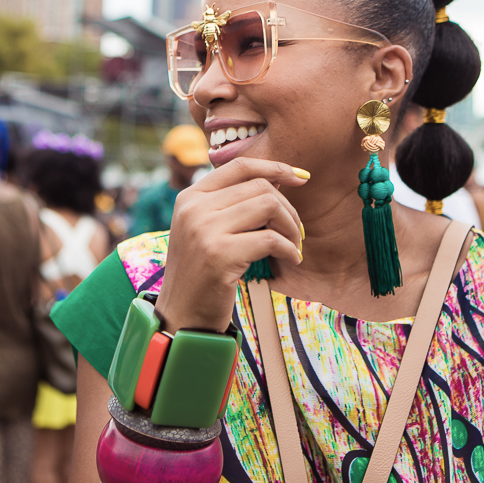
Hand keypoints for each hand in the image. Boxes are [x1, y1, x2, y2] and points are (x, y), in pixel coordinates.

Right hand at [155, 158, 308, 333]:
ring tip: (294, 246)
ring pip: (269, 206)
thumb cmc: (202, 273)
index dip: (275, 167)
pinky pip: (271, 238)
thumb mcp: (205, 230)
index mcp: (189, 197)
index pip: (240, 166)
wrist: (182, 316)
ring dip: (291, 227)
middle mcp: (194, 207)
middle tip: (296, 232)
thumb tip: (276, 178)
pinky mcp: (219, 254)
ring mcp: (204, 229)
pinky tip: (292, 260)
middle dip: (289, 208)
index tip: (301, 177)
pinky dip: (289, 249)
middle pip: (260, 187)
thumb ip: (229, 204)